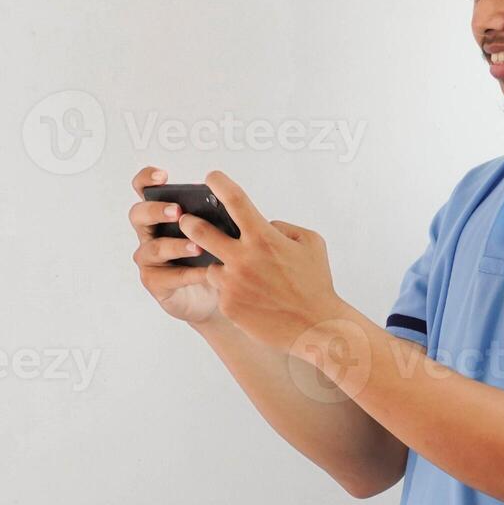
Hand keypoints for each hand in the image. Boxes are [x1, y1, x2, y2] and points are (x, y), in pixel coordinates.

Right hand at [129, 166, 223, 328]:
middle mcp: (151, 233)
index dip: (147, 179)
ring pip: (154, 248)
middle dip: (156, 210)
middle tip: (178, 211)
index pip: (144, 189)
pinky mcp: (156, 283)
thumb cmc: (217, 254)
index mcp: (162, 213)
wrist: (220, 292)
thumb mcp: (221, 230)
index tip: (163, 176)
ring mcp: (150, 259)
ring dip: (177, 245)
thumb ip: (219, 215)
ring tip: (198, 246)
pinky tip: (206, 272)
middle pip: (139, 215)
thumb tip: (231, 201)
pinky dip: (188, 273)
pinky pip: (168, 277)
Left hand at [179, 170, 346, 350]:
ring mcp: (232, 283)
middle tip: (187, 220)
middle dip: (189, 222)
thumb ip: (282, 227)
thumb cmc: (316, 282)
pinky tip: (252, 297)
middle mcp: (242, 257)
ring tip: (239, 273)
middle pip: (199, 230)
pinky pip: (221, 290)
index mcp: (263, 237)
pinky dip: (232, 290)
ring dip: (219, 265)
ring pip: (210, 265)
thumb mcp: (311, 243)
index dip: (219, 183)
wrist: (316, 327)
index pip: (234, 199)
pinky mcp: (228, 305)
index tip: (211, 177)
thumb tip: (261, 224)